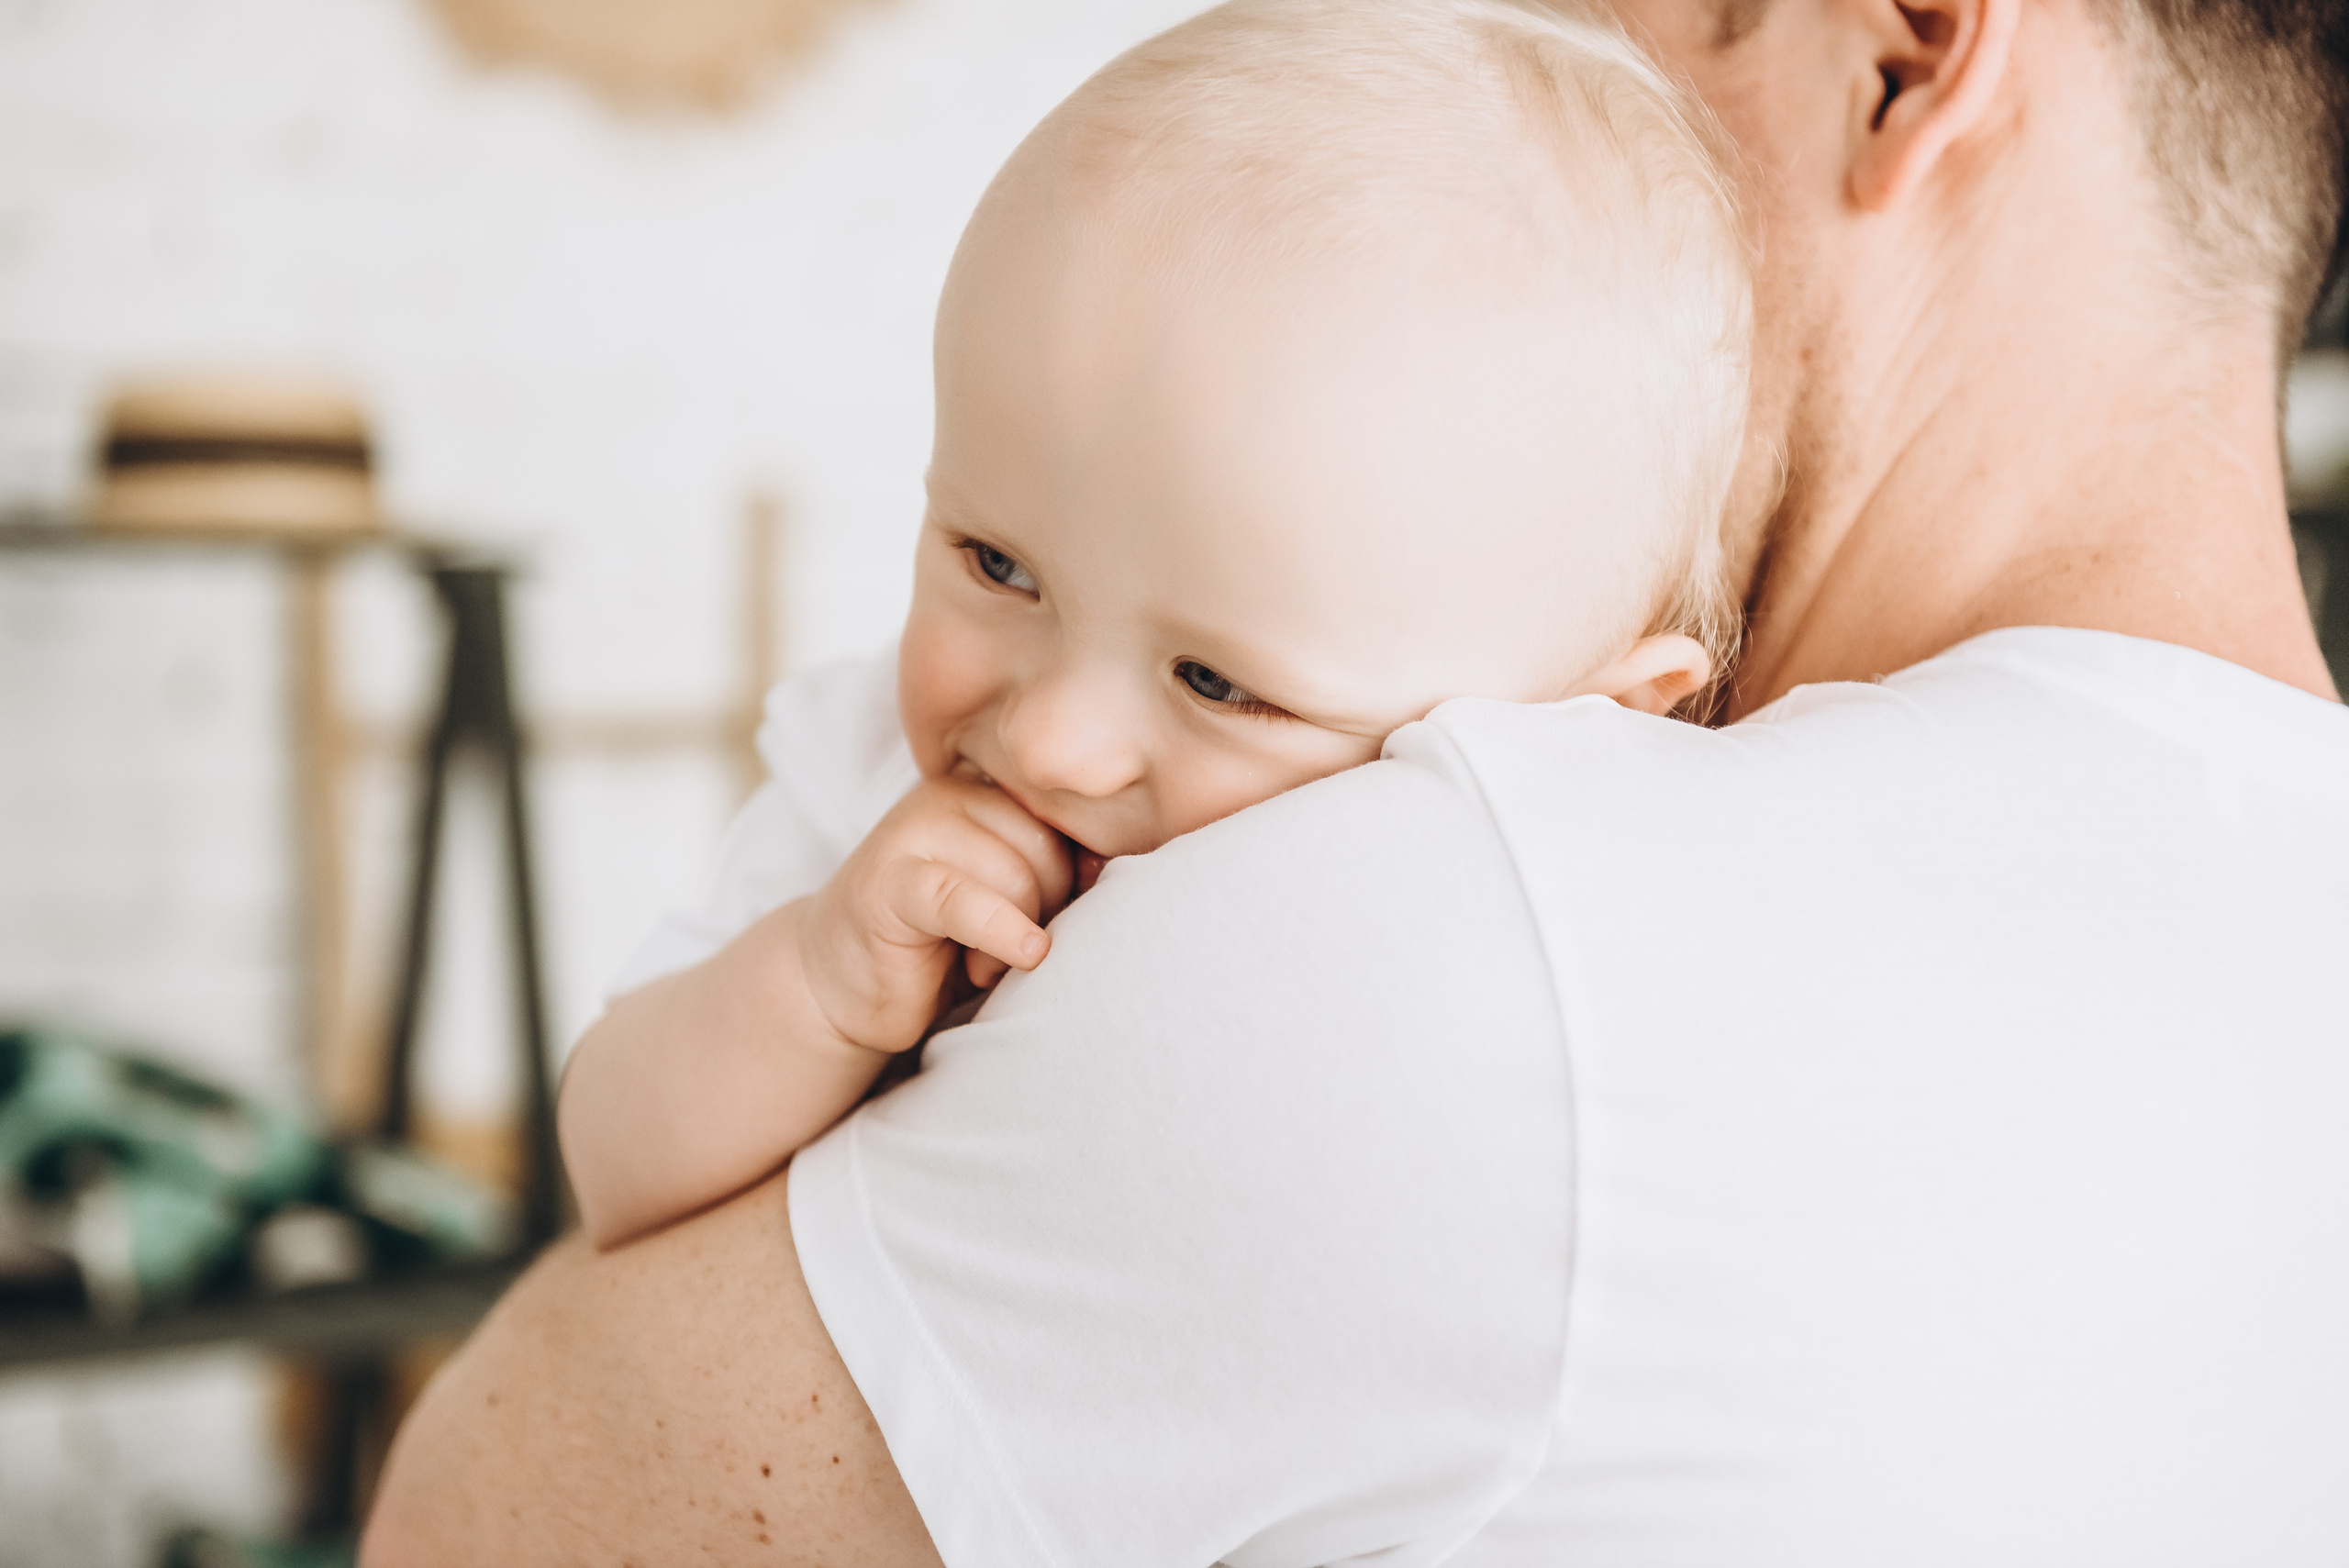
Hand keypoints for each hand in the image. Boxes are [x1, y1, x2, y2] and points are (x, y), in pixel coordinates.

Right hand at [795, 775, 1073, 1055]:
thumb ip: (1054, 872)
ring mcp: (914, 830)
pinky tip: (1016, 958)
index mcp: (986, 790)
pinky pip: (967, 899)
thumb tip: (1112, 869)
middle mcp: (950, 794)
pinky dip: (1002, 932)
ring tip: (981, 964)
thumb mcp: (1010, 897)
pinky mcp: (890, 880)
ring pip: (1016, 874)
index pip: (1068, 821)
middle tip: (1008, 951)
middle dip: (1044, 910)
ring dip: (1015, 935)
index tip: (1049, 921)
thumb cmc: (942, 945)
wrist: (845, 983)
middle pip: (1047, 847)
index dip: (1074, 882)